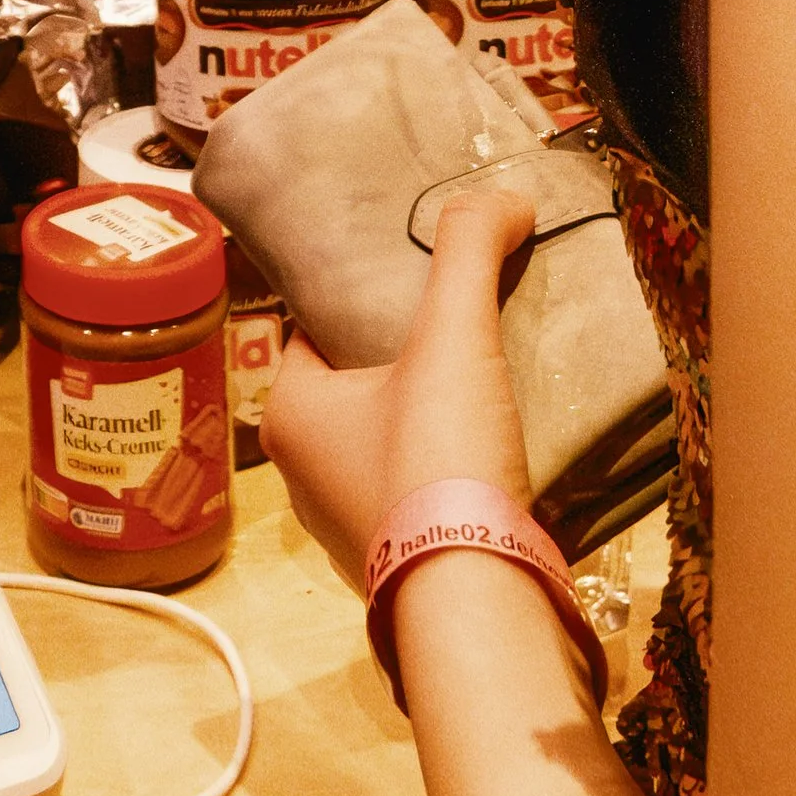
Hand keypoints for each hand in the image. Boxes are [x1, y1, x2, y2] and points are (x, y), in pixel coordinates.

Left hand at [260, 183, 536, 588]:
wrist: (478, 602)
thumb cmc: (438, 459)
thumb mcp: (453, 335)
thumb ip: (469, 251)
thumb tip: (507, 193)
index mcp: (288, 413)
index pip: (315, 330)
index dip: (360, 297)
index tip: (411, 275)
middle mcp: (302, 475)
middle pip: (356, 387)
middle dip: (402, 359)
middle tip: (461, 323)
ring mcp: (349, 530)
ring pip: (388, 446)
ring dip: (429, 420)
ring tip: (490, 381)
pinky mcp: (400, 570)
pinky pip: (420, 499)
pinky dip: (450, 476)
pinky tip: (498, 453)